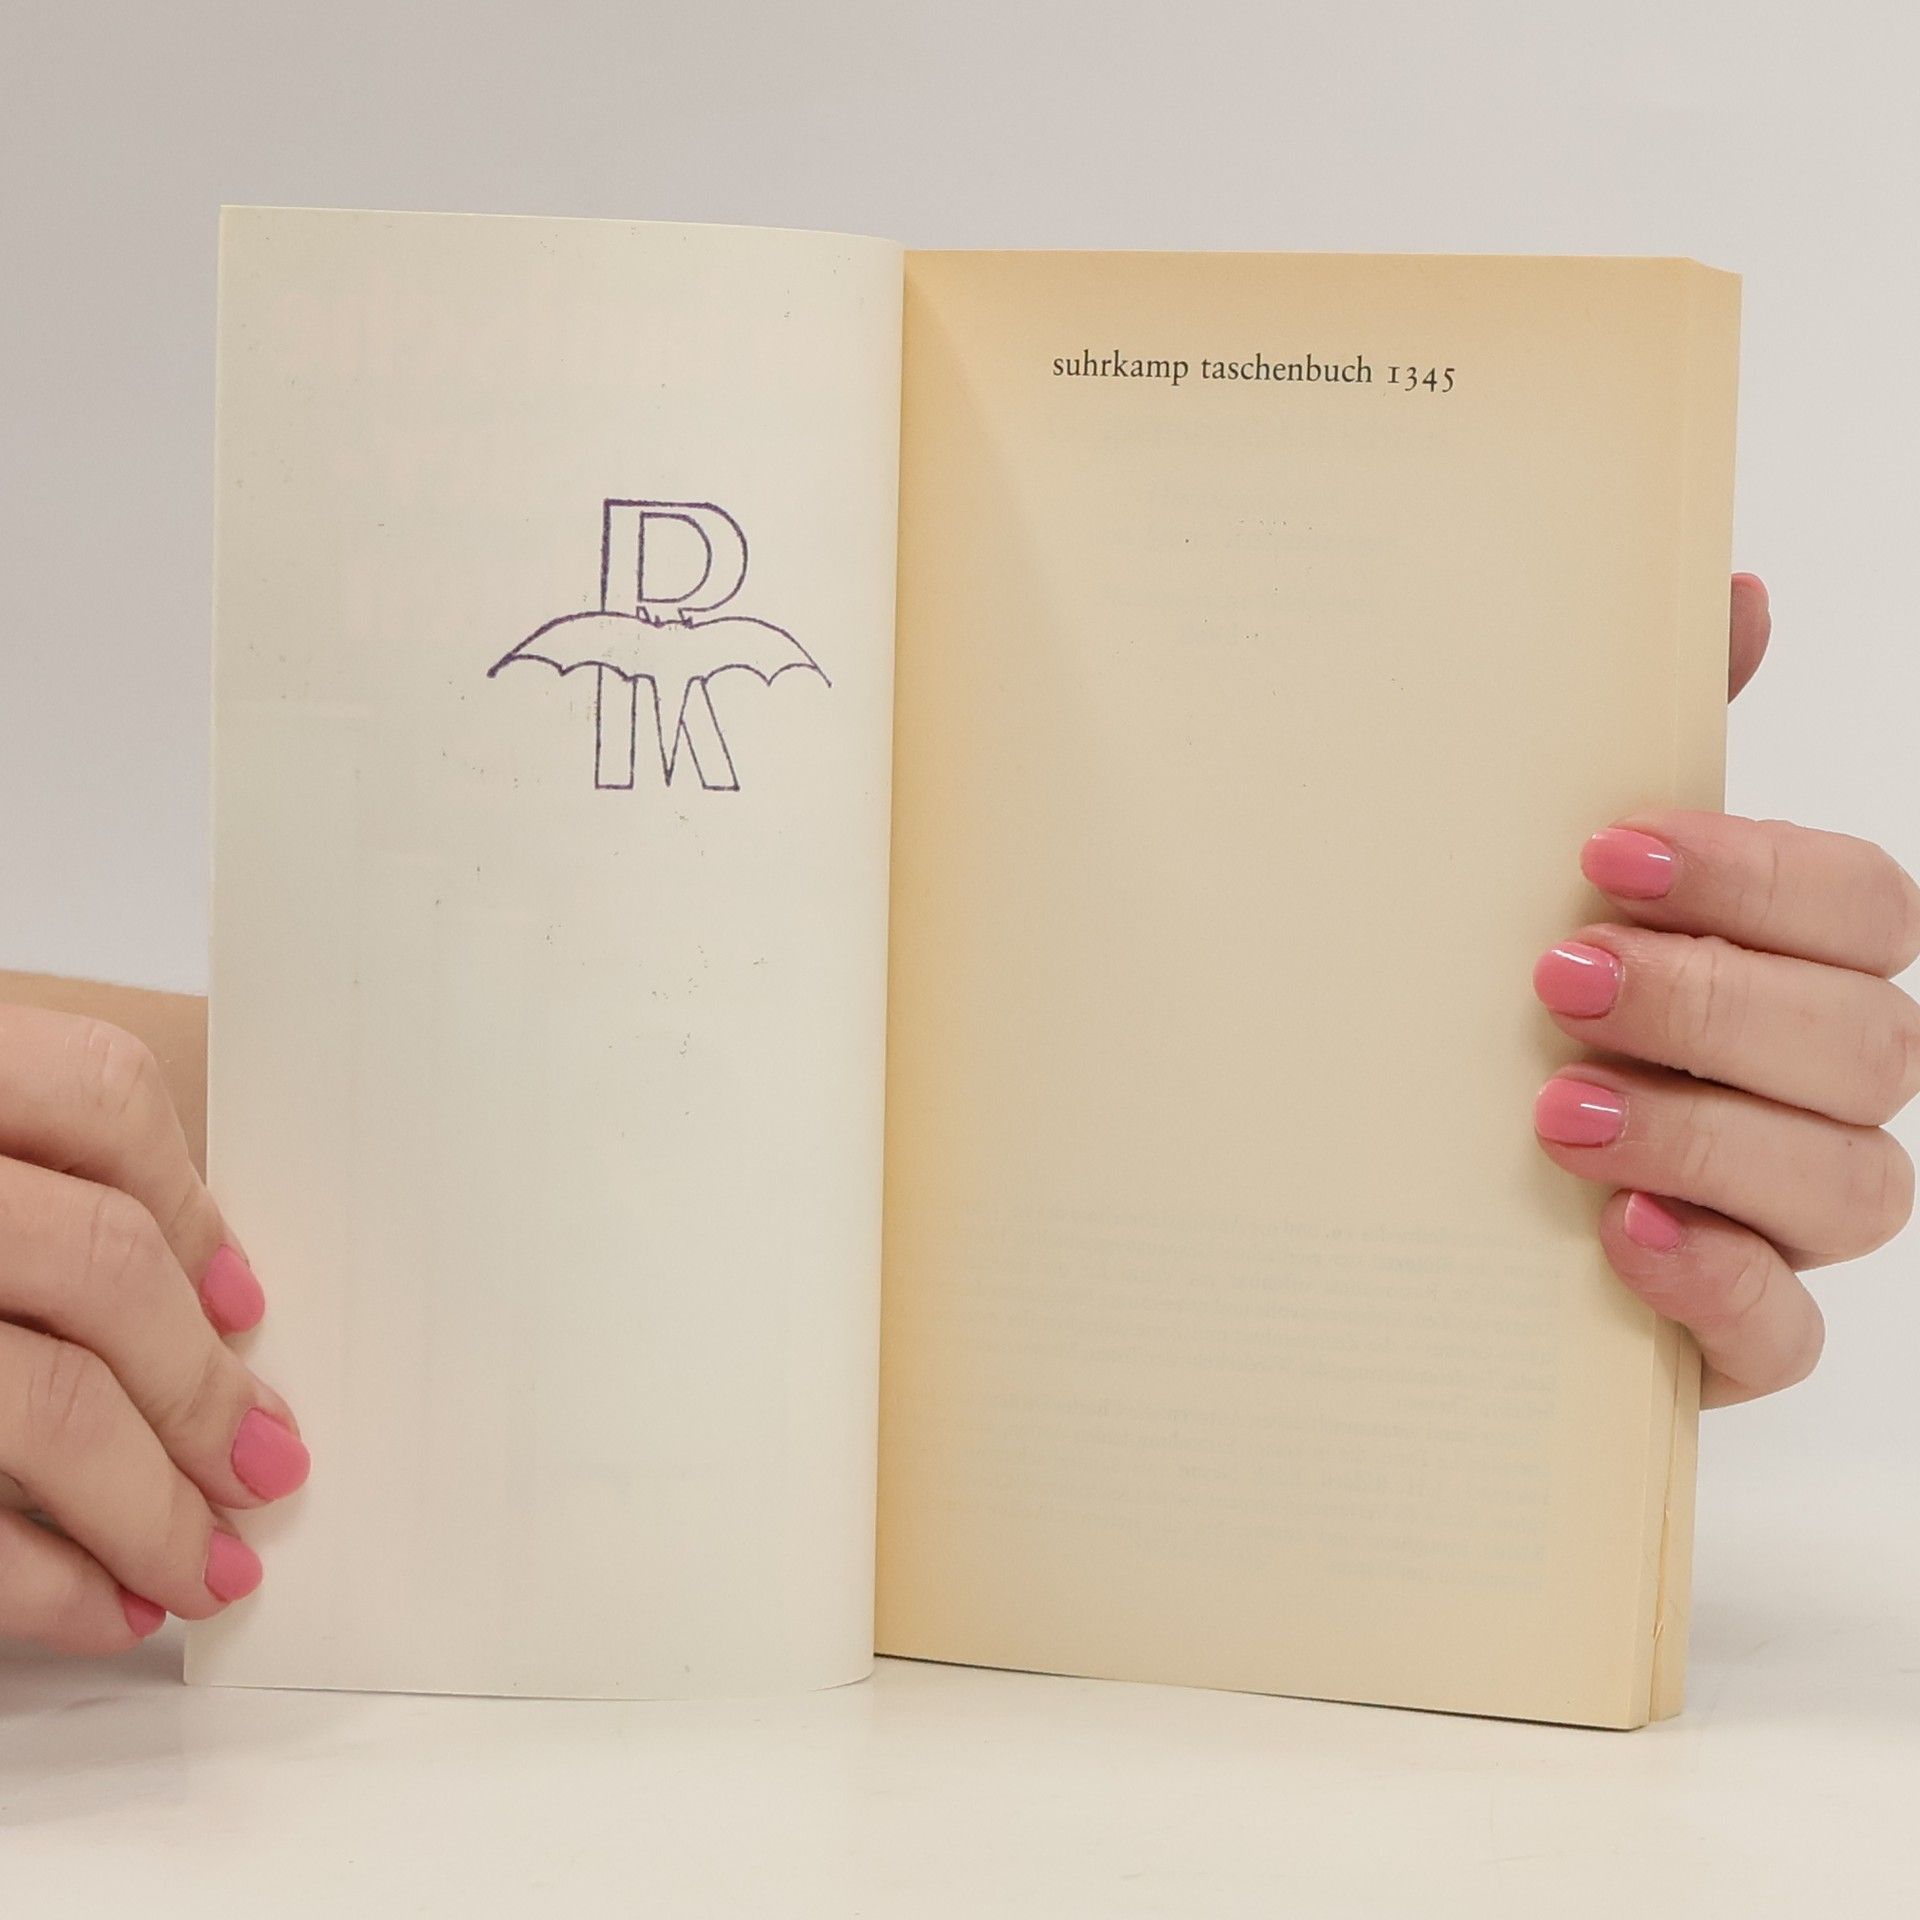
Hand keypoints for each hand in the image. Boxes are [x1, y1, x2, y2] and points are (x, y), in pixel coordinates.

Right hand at [0, 1007, 307, 1652]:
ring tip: (204, 1566)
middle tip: (265, 1468)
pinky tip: (97, 1608)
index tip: (244, 1306)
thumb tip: (193, 1295)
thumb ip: (12, 1173)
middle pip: (95, 1263)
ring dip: (148, 1505)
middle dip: (200, 1386)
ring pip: (43, 1401)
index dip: (190, 1203)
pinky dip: (35, 1582)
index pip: (97, 1091)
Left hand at [1533, 574, 1919, 1405]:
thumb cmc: (1493, 1013)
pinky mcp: (1736, 1331)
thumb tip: (1737, 590)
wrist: (1397, 1182)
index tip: (1603, 854)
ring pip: (1856, 1185)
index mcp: (1786, 970)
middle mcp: (1814, 1091)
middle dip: (1714, 1004)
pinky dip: (1718, 1278)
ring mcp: (1785, 1219)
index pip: (1864, 908)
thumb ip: (1643, 746)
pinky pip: (1789, 1329)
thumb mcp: (1537, 880)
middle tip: (1557, 980)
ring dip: (1706, 1132)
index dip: (1759, 878)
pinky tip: (1622, 1230)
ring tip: (1554, 1110)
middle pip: (1868, 1042)